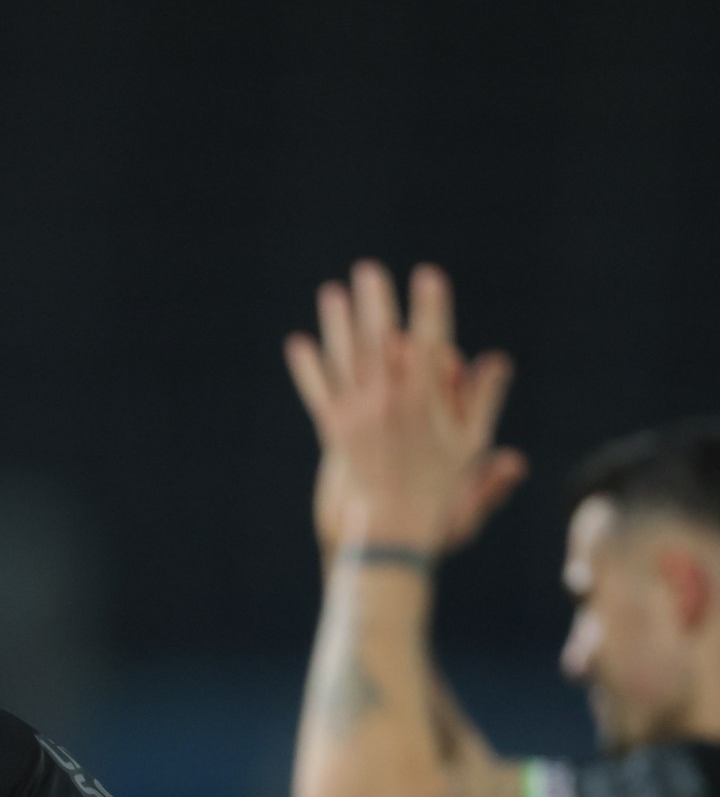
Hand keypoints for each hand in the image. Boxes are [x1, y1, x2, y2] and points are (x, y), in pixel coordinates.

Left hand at [286, 262, 526, 556]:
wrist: (394, 527)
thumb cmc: (440, 487)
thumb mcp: (469, 444)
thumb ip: (481, 399)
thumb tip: (498, 361)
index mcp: (424, 402)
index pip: (430, 341)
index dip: (430, 307)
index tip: (428, 275)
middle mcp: (387, 402)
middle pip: (378, 340)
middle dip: (374, 302)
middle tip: (368, 269)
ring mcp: (356, 414)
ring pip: (344, 359)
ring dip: (336, 324)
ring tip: (332, 292)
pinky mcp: (333, 429)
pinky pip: (317, 391)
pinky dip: (307, 367)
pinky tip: (298, 343)